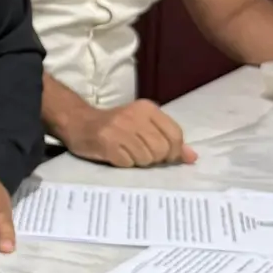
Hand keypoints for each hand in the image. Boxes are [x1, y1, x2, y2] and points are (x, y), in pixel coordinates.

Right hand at [69, 99, 195, 168]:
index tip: (164, 155)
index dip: (173, 151)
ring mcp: (120, 129)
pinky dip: (124, 164)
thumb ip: (169, 139)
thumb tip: (192, 157)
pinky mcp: (107, 143)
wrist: (79, 123)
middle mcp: (135, 116)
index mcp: (148, 108)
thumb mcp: (145, 126)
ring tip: (128, 153)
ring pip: (146, 159)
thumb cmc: (117, 127)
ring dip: (138, 162)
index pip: (175, 135)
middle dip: (154, 159)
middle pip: (161, 150)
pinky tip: (116, 155)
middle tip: (142, 154)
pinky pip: (128, 163)